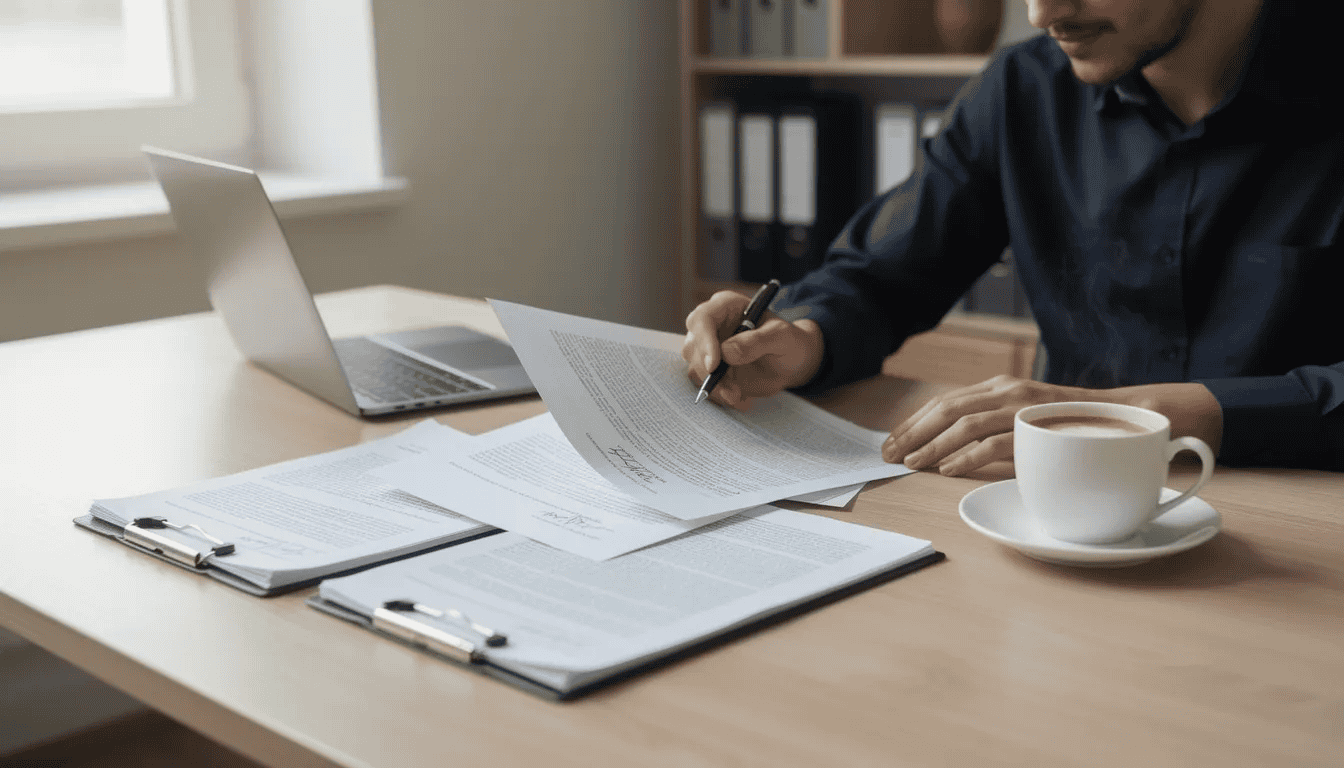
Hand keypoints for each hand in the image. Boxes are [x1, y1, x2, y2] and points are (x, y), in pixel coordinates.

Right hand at [681, 290, 824, 408]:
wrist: (791, 363)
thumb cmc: (790, 342)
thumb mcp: (782, 337)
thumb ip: (757, 341)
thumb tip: (727, 352)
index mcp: (726, 306)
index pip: (702, 318)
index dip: (704, 340)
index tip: (714, 364)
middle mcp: (712, 324)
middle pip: (693, 344)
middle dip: (708, 369)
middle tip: (731, 388)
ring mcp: (709, 347)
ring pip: (695, 366)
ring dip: (715, 384)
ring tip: (738, 393)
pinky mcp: (711, 368)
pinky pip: (703, 381)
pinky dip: (718, 392)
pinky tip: (738, 396)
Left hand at [881, 375, 1223, 476]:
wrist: (1134, 416)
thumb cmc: (1073, 426)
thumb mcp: (1026, 421)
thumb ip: (993, 429)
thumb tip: (947, 453)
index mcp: (1001, 387)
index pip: (945, 401)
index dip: (914, 422)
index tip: (891, 442)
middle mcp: (1009, 389)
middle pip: (946, 408)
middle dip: (912, 433)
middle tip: (888, 456)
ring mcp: (1026, 405)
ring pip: (966, 423)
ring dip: (933, 445)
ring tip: (911, 463)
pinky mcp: (1041, 425)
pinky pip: (997, 441)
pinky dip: (968, 457)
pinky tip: (948, 470)